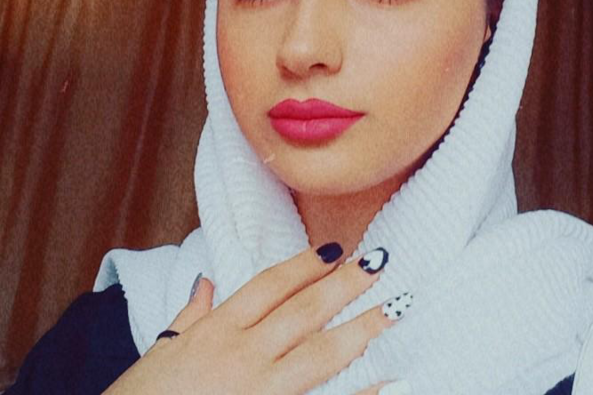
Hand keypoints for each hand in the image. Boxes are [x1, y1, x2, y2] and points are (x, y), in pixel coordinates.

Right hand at [103, 243, 411, 394]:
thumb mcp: (161, 351)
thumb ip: (190, 314)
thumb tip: (206, 282)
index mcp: (216, 331)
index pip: (269, 286)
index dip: (304, 265)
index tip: (335, 249)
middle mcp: (240, 355)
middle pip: (302, 311)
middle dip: (343, 285)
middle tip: (380, 262)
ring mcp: (258, 391)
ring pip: (318, 353)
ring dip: (360, 328)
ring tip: (394, 308)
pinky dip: (358, 393)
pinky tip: (389, 379)